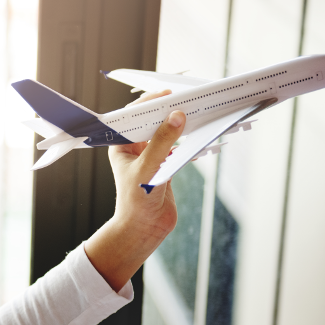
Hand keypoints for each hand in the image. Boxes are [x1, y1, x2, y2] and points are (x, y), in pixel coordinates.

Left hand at [85, 90, 184, 290]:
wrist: (144, 229)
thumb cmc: (136, 202)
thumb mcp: (148, 168)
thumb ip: (162, 142)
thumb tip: (177, 116)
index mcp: (122, 145)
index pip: (134, 115)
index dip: (150, 102)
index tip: (169, 94)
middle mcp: (135, 148)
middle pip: (153, 121)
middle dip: (170, 110)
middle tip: (189, 99)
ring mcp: (151, 156)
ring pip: (168, 133)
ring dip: (182, 124)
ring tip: (199, 112)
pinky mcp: (166, 165)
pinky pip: (179, 146)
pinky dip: (190, 139)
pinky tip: (203, 132)